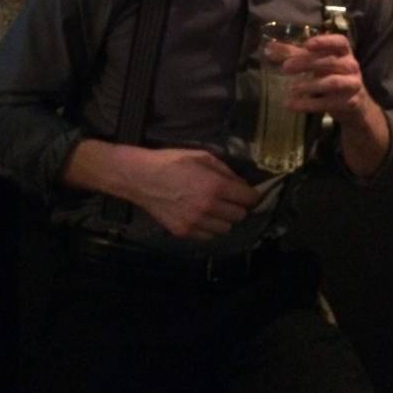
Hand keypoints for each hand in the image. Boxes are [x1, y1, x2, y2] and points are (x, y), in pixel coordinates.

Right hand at [128, 148, 259, 241]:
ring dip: (224, 219)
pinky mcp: (184, 231)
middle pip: (239, 215)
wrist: (141, 178)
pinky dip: (209, 228)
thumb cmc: (172, 162)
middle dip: (238, 206)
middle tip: (230, 199)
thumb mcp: (202, 156)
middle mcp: (208, 207)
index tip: (248, 193)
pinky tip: (201, 216)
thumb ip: (225, 171)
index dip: (251, 195)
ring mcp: (195, 222)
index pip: (248, 198)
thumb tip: (240, 184)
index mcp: (215, 186)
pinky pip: (208, 236)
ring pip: (225, 229)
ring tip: (214, 208)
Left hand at [269, 32, 369, 122]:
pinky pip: (329, 103)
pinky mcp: (350, 103)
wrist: (355, 106)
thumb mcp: (317, 63)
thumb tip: (268, 48)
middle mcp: (351, 66)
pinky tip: (292, 105)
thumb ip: (295, 54)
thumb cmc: (332, 76)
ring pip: (332, 82)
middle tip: (285, 67)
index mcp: (344, 52)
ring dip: (309, 85)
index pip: (340, 42)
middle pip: (329, 62)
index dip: (324, 41)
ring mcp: (353, 84)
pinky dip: (309, 104)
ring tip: (290, 88)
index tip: (307, 44)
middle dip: (306, 63)